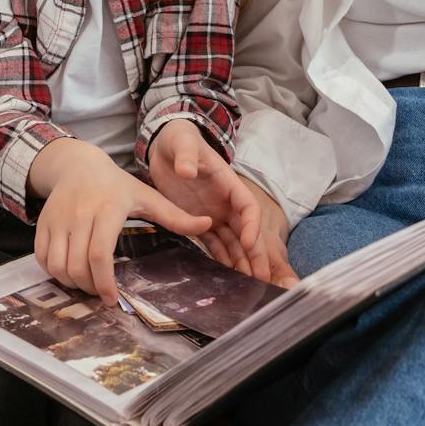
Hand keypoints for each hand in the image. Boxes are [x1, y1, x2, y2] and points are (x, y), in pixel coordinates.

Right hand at [26, 138, 211, 304]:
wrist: (76, 165)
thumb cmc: (115, 185)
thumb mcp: (147, 196)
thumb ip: (176, 215)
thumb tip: (207, 224)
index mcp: (107, 209)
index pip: (99, 254)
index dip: (104, 282)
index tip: (113, 299)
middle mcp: (79, 214)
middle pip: (78, 265)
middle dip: (89, 287)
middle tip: (102, 293)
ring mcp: (57, 219)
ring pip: (58, 265)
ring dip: (71, 283)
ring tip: (87, 283)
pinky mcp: (42, 223)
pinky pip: (42, 258)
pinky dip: (53, 272)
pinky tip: (69, 272)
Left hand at [146, 119, 272, 283]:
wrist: (164, 145)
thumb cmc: (179, 139)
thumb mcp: (182, 142)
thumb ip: (186, 156)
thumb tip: (186, 170)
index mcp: (228, 183)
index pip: (248, 207)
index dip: (252, 225)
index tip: (250, 242)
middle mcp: (224, 202)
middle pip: (245, 231)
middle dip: (254, 254)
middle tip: (260, 278)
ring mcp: (212, 213)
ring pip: (232, 242)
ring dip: (240, 262)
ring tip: (247, 286)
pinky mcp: (197, 221)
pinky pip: (212, 244)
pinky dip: (220, 259)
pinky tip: (225, 277)